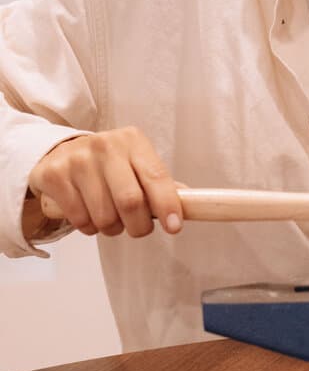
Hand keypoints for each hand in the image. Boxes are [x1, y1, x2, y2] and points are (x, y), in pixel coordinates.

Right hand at [27, 127, 182, 239]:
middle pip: (130, 201)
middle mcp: (106, 146)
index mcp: (133, 141)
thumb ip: (159, 183)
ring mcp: (78, 159)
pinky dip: (89, 227)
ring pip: (104, 216)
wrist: (61, 152)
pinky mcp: (55, 175)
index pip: (156, 176)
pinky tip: (88, 214)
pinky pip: (79, 220)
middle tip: (137, 228)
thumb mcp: (135, 163)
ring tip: (110, 218)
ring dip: (112, 228)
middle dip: (138, 226)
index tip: (174, 227)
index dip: (167, 205)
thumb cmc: (109, 164)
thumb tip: (192, 204)